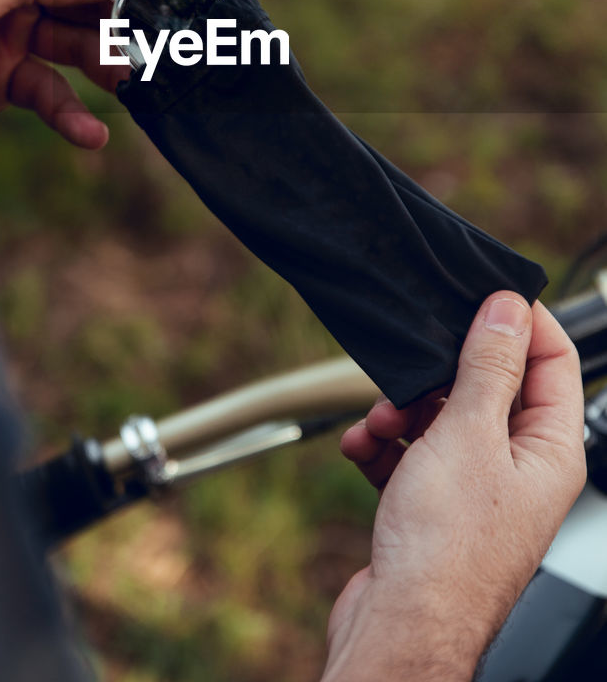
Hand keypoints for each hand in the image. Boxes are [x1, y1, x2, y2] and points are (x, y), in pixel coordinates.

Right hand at [323, 293, 584, 681]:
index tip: (482, 293)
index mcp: (550, 450)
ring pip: (443, 416)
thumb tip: (508, 307)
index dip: (521, 321)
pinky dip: (385, 445)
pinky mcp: (433, 506)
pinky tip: (365, 449)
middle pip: (489, 386)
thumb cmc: (445, 550)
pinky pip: (411, 452)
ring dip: (403, 409)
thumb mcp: (468, 434)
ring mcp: (475, 488)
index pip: (555, 361)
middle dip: (442, 373)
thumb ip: (489, 365)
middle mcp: (520, 468)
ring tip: (381, 421)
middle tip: (414, 370)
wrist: (399, 626)